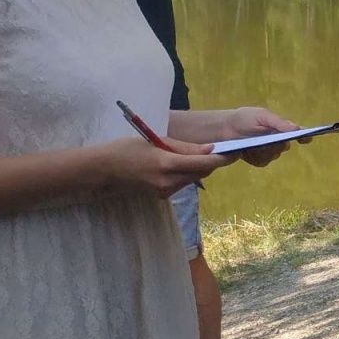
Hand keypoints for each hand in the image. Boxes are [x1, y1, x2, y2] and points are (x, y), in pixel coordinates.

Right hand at [103, 137, 232, 197]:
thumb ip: (185, 148)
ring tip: (192, 153)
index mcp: (167, 164)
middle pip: (202, 172)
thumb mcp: (155, 142)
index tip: (235, 151)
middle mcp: (169, 182)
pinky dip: (187, 173)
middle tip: (220, 149)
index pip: (204, 164)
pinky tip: (177, 164)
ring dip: (199, 167)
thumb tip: (211, 150)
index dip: (222, 159)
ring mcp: (165, 192)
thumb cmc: (126, 150)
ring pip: (194, 178)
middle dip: (212, 162)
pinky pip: (183, 183)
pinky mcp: (163, 196)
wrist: (103, 172)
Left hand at [223, 107, 301, 167]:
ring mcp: (269, 151)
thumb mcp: (262, 116)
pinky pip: (263, 163)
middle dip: (275, 144)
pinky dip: (255, 157)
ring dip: (263, 151)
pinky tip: (247, 151)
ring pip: (274, 156)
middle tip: (264, 138)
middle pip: (285, 147)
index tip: (306, 139)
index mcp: (281, 128)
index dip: (305, 137)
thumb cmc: (245, 118)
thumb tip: (296, 128)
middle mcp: (278, 140)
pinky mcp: (259, 160)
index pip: (299, 134)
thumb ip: (278, 122)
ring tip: (251, 143)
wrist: (224, 129)